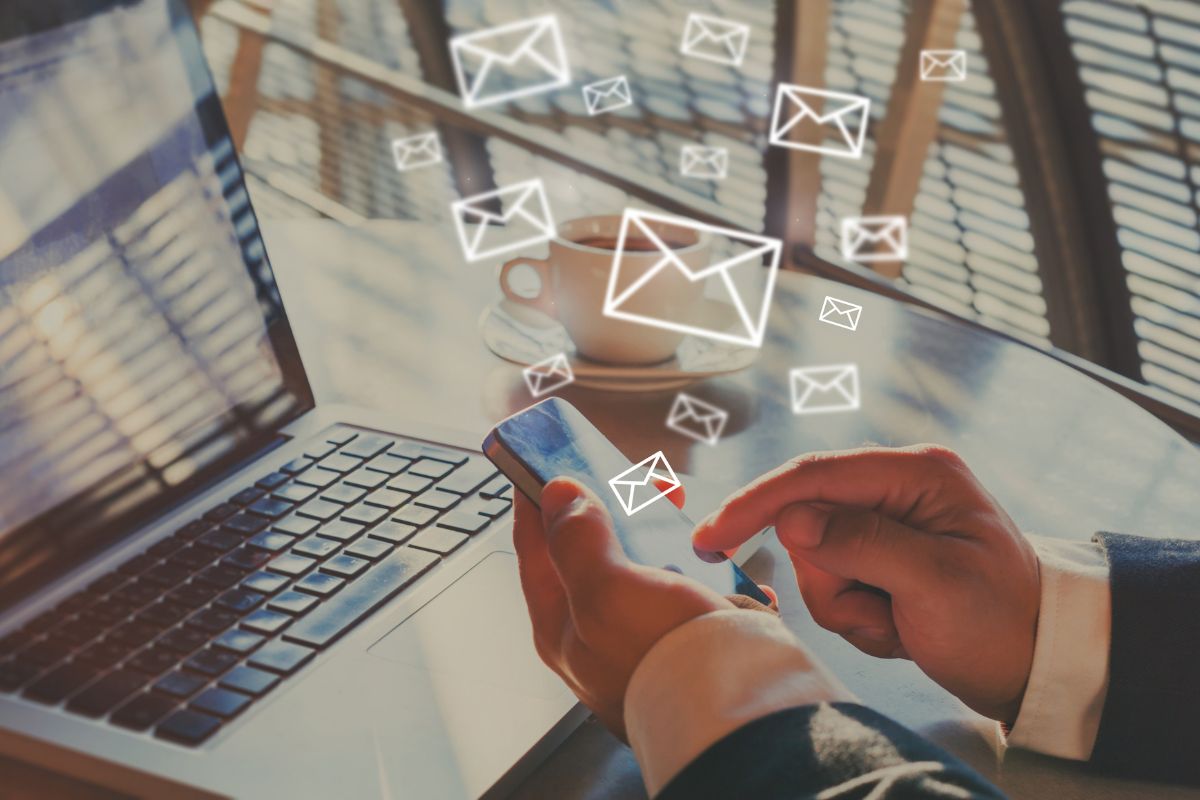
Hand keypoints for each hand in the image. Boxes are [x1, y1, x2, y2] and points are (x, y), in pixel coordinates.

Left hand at [512, 477, 732, 739]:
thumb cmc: (667, 659)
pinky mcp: (688, 637)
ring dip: (661, 531)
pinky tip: (717, 556)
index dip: (537, 498)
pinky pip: (690, 587)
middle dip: (613, 506)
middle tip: (636, 478)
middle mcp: (596, 632)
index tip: (545, 457)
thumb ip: (576, 540)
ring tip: (680, 510)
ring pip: (642, 564)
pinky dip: (704, 566)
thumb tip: (558, 495)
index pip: (535, 545)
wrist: (741, 711)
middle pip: (590, 550)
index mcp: (562, 625)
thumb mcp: (607, 590)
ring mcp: (643, 636)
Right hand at [693, 445, 1039, 722]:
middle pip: (808, 524)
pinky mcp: (880, 556)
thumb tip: (793, 520)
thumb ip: (863, 543)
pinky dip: (857, 616)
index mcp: (915, 474)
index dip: (756, 505)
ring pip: (815, 562)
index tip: (710, 536)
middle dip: (832, 581)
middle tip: (881, 614)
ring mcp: (887, 524)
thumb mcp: (937, 584)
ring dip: (847, 606)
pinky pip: (833, 584)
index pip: (814, 476)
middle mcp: (896, 488)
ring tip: (899, 625)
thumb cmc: (1001, 622)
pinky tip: (900, 627)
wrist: (1037, 665)